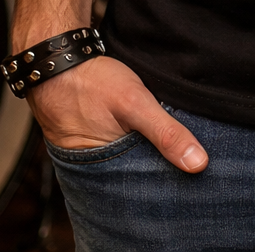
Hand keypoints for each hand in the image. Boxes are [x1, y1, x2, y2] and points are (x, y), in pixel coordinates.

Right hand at [26, 56, 207, 171]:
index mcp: (109, 175)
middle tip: (191, 156)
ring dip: (150, 154)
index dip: (174, 181)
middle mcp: (100, 173)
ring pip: (132, 163)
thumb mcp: (135, 103)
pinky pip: (121, 150)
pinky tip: (149, 132)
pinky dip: (136, 143)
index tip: (199, 171)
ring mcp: (96, 158)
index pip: (149, 191)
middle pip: (142, 178)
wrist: (55, 63)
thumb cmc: (91, 83)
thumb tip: (199, 164)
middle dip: (164, 170)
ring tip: (173, 143)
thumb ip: (166, 132)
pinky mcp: (95, 142)